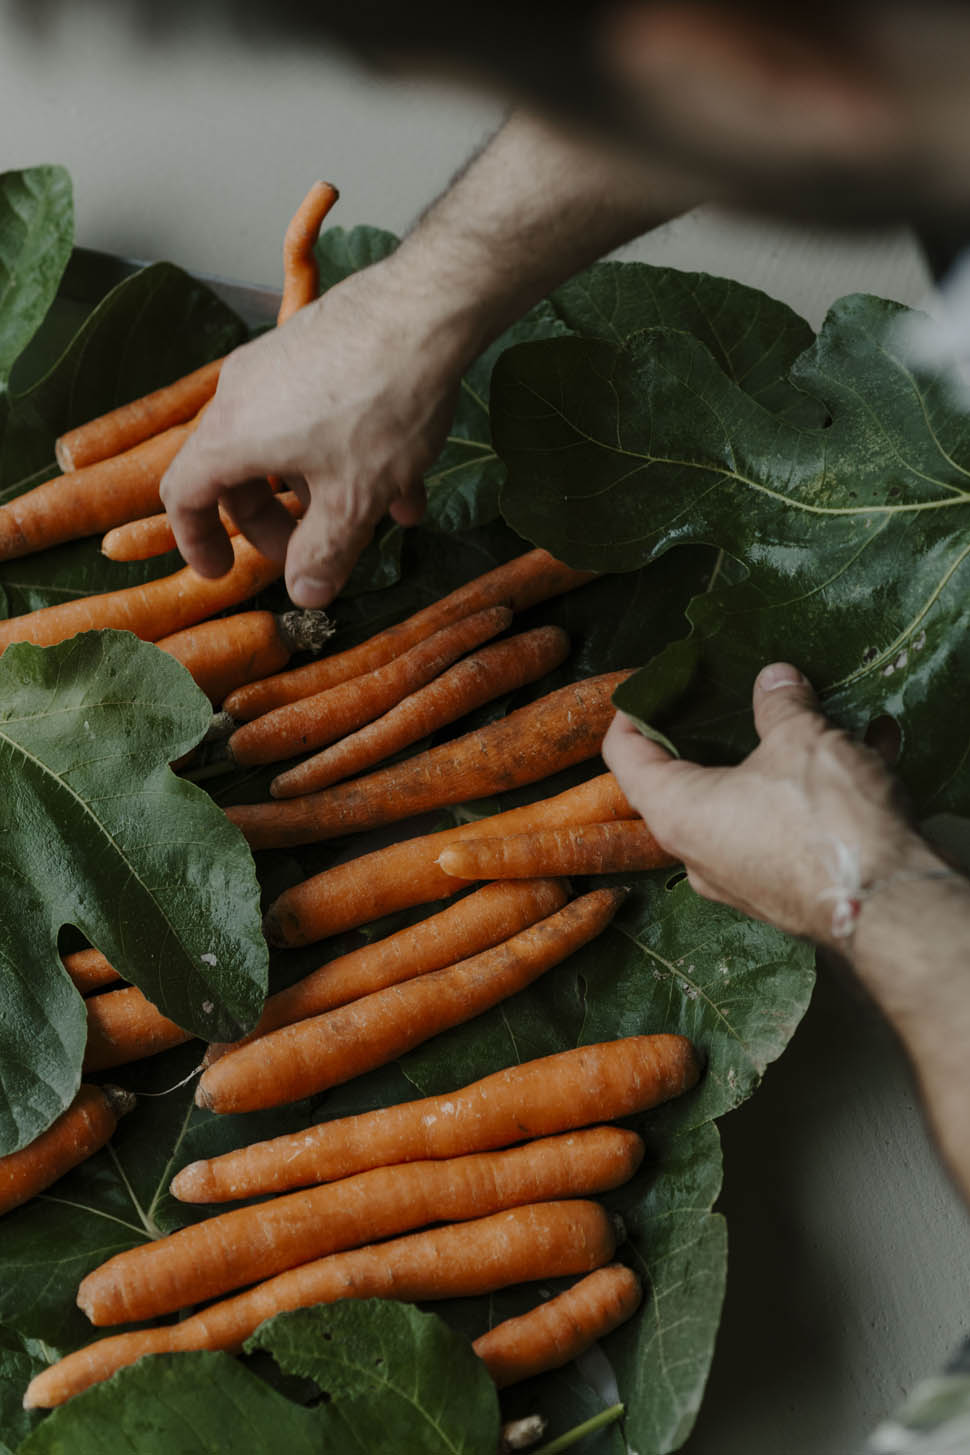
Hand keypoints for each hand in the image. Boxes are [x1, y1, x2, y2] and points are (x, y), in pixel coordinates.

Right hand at [159, 258, 469, 606]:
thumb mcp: (353, 499)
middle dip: (273, 522)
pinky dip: (349, 456)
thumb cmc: (380, 404)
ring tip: (380, 522)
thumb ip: (324, 552)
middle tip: (307, 552)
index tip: (222, 570)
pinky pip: (317, 415)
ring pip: (287, 445)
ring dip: (326, 491)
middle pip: (236, 472)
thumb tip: (304, 594)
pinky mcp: (317, 348)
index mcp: (231, 435)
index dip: (196, 541)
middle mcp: (242, 394)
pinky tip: (407, 485)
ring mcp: (279, 366)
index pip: (184, 495)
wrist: (426, 308)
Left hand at [602, 662, 931, 946]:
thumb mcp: (802, 740)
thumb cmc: (827, 822)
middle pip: (680, 781)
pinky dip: (809, 794)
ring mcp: (738, 879)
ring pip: (741, 805)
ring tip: (803, 719)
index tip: (653, 685)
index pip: (624, 755)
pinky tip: (858, 756)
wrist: (890, 909)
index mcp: (677, 813)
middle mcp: (696, 853)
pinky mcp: (781, 892)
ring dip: (770, 761)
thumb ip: (781, 704)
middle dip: (707, 734)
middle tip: (725, 698)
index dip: (632, 712)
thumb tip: (775, 678)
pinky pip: (783, 830)